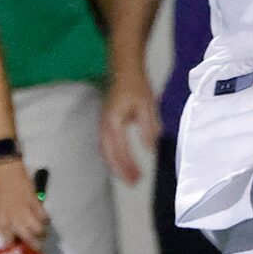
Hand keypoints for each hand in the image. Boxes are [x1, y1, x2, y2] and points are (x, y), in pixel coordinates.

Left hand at [0, 158, 51, 245]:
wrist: (6, 174)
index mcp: (2, 223)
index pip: (9, 242)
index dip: (14, 246)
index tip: (17, 247)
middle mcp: (16, 221)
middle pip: (29, 240)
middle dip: (34, 246)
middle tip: (36, 247)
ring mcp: (28, 213)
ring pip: (40, 230)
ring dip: (41, 233)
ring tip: (41, 234)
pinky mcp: (37, 204)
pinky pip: (45, 217)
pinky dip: (45, 220)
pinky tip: (43, 220)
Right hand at [99, 68, 159, 185]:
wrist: (123, 70)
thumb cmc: (136, 86)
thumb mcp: (146, 105)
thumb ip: (148, 127)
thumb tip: (150, 149)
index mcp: (114, 121)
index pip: (120, 149)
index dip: (128, 165)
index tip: (139, 177)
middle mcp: (104, 125)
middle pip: (109, 154)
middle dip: (120, 170)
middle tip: (133, 183)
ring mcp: (102, 124)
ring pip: (105, 151)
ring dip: (116, 166)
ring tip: (129, 178)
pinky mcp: (104, 124)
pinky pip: (105, 145)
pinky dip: (112, 157)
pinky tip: (121, 163)